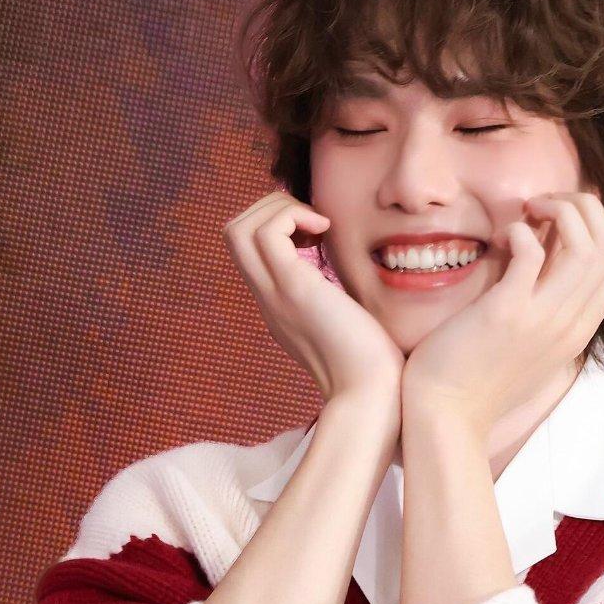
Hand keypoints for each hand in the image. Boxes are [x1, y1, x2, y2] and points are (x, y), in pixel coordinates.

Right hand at [223, 191, 403, 407]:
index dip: (275, 224)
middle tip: (312, 223)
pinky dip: (293, 215)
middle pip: (233, 233)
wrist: (371, 394)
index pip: (248, 250)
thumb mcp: (346, 322)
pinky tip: (325, 231)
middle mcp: (267, 299)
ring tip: (318, 226)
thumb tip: (350, 284)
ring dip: (279, 209)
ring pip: (239, 228)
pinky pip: (268, 233)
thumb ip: (335, 299)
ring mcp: (275, 295)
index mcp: (278, 305)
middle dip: (270, 208)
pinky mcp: (293, 290)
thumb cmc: (371, 363)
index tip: (315, 233)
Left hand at [399, 191, 603, 434]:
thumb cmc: (478, 376)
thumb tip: (543, 247)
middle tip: (545, 206)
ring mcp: (542, 320)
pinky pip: (531, 253)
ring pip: (586, 245)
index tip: (563, 221)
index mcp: (579, 330)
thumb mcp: (530, 341)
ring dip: (560, 211)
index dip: (600, 227)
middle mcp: (570, 324)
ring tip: (529, 211)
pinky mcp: (507, 314)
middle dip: (584, 208)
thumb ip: (546, 301)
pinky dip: (520, 231)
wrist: (447, 415)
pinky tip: (502, 239)